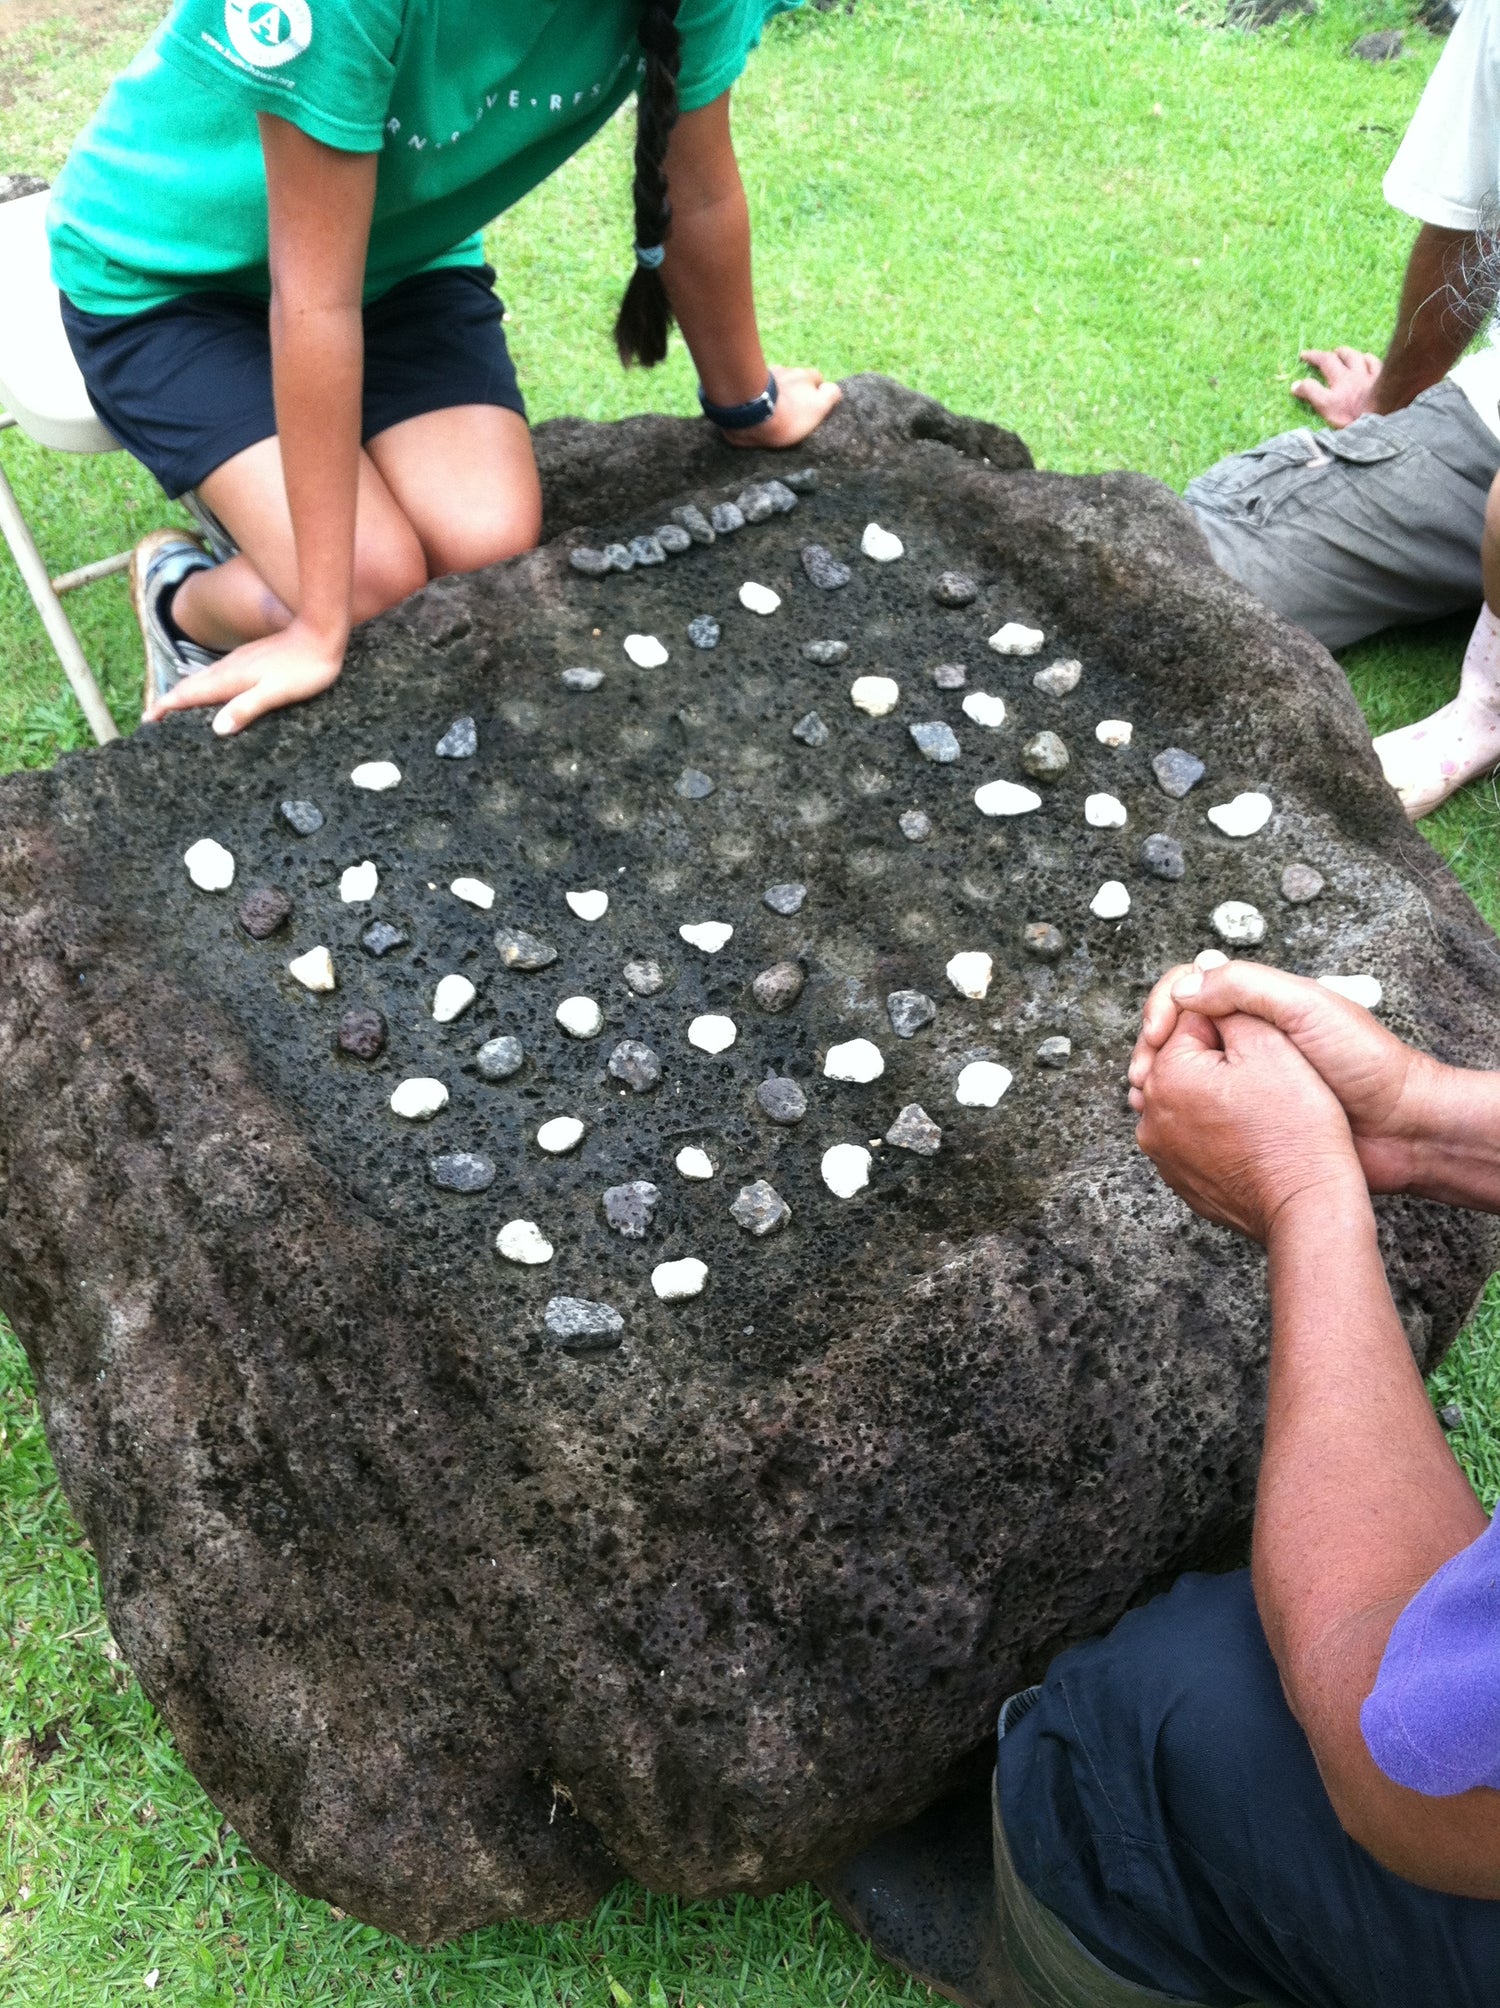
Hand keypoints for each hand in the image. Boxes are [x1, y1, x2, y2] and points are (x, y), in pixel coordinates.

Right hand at [143, 616, 345, 735]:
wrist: (322, 632)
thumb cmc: (304, 667)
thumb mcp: (276, 693)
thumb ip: (247, 708)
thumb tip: (217, 729)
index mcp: (230, 678)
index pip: (188, 694)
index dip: (165, 707)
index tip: (147, 719)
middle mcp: (228, 668)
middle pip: (190, 686)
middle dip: (169, 702)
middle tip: (153, 719)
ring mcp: (239, 662)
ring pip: (203, 679)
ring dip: (185, 694)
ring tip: (175, 709)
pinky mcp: (250, 660)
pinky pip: (217, 676)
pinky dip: (205, 687)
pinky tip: (212, 695)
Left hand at [724, 366, 841, 448]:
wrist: (751, 412)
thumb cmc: (788, 414)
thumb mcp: (818, 407)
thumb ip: (830, 395)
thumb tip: (832, 388)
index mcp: (806, 377)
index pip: (817, 379)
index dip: (817, 391)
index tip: (811, 406)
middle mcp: (787, 370)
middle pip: (795, 378)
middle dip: (795, 389)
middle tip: (791, 408)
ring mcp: (766, 375)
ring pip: (776, 381)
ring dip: (776, 390)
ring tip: (771, 408)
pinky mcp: (748, 382)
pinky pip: (757, 387)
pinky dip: (759, 393)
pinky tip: (756, 406)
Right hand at [1129, 961, 1432, 1191]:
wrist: (1402, 1128)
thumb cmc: (1364, 1063)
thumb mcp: (1307, 1009)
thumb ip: (1247, 988)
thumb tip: (1186, 986)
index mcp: (1257, 1002)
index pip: (1191, 986)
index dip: (1164, 1005)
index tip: (1158, 1035)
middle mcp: (1246, 1037)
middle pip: (1177, 1030)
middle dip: (1150, 1048)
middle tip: (1141, 1078)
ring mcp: (1246, 1079)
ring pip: (1181, 1071)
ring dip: (1156, 1082)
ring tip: (1144, 1101)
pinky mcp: (1250, 1118)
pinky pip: (1199, 1109)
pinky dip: (1175, 1111)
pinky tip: (1166, 1121)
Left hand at [1136, 1009, 1364, 1242]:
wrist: (1308, 1204)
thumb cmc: (1296, 1129)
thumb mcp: (1271, 1044)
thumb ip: (1229, 1001)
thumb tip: (1202, 979)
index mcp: (1167, 1075)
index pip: (1189, 1021)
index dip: (1232, 1025)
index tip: (1264, 1044)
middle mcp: (1151, 1116)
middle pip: (1182, 1060)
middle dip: (1217, 1056)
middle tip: (1265, 1075)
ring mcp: (1163, 1153)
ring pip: (1186, 1098)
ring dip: (1214, 1092)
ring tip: (1261, 1105)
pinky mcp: (1181, 1179)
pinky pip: (1192, 1137)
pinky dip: (1215, 1128)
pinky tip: (1251, 1134)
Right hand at [1290, 347, 1381, 428]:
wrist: (1381, 417)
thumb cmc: (1352, 414)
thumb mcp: (1325, 406)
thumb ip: (1311, 392)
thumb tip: (1295, 384)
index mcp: (1340, 378)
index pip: (1325, 361)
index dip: (1314, 356)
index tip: (1304, 355)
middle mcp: (1355, 373)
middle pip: (1344, 356)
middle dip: (1333, 353)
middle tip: (1328, 354)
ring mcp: (1371, 376)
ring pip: (1361, 358)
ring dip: (1352, 354)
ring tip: (1347, 353)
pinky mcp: (1383, 382)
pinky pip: (1377, 365)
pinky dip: (1371, 360)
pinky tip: (1369, 359)